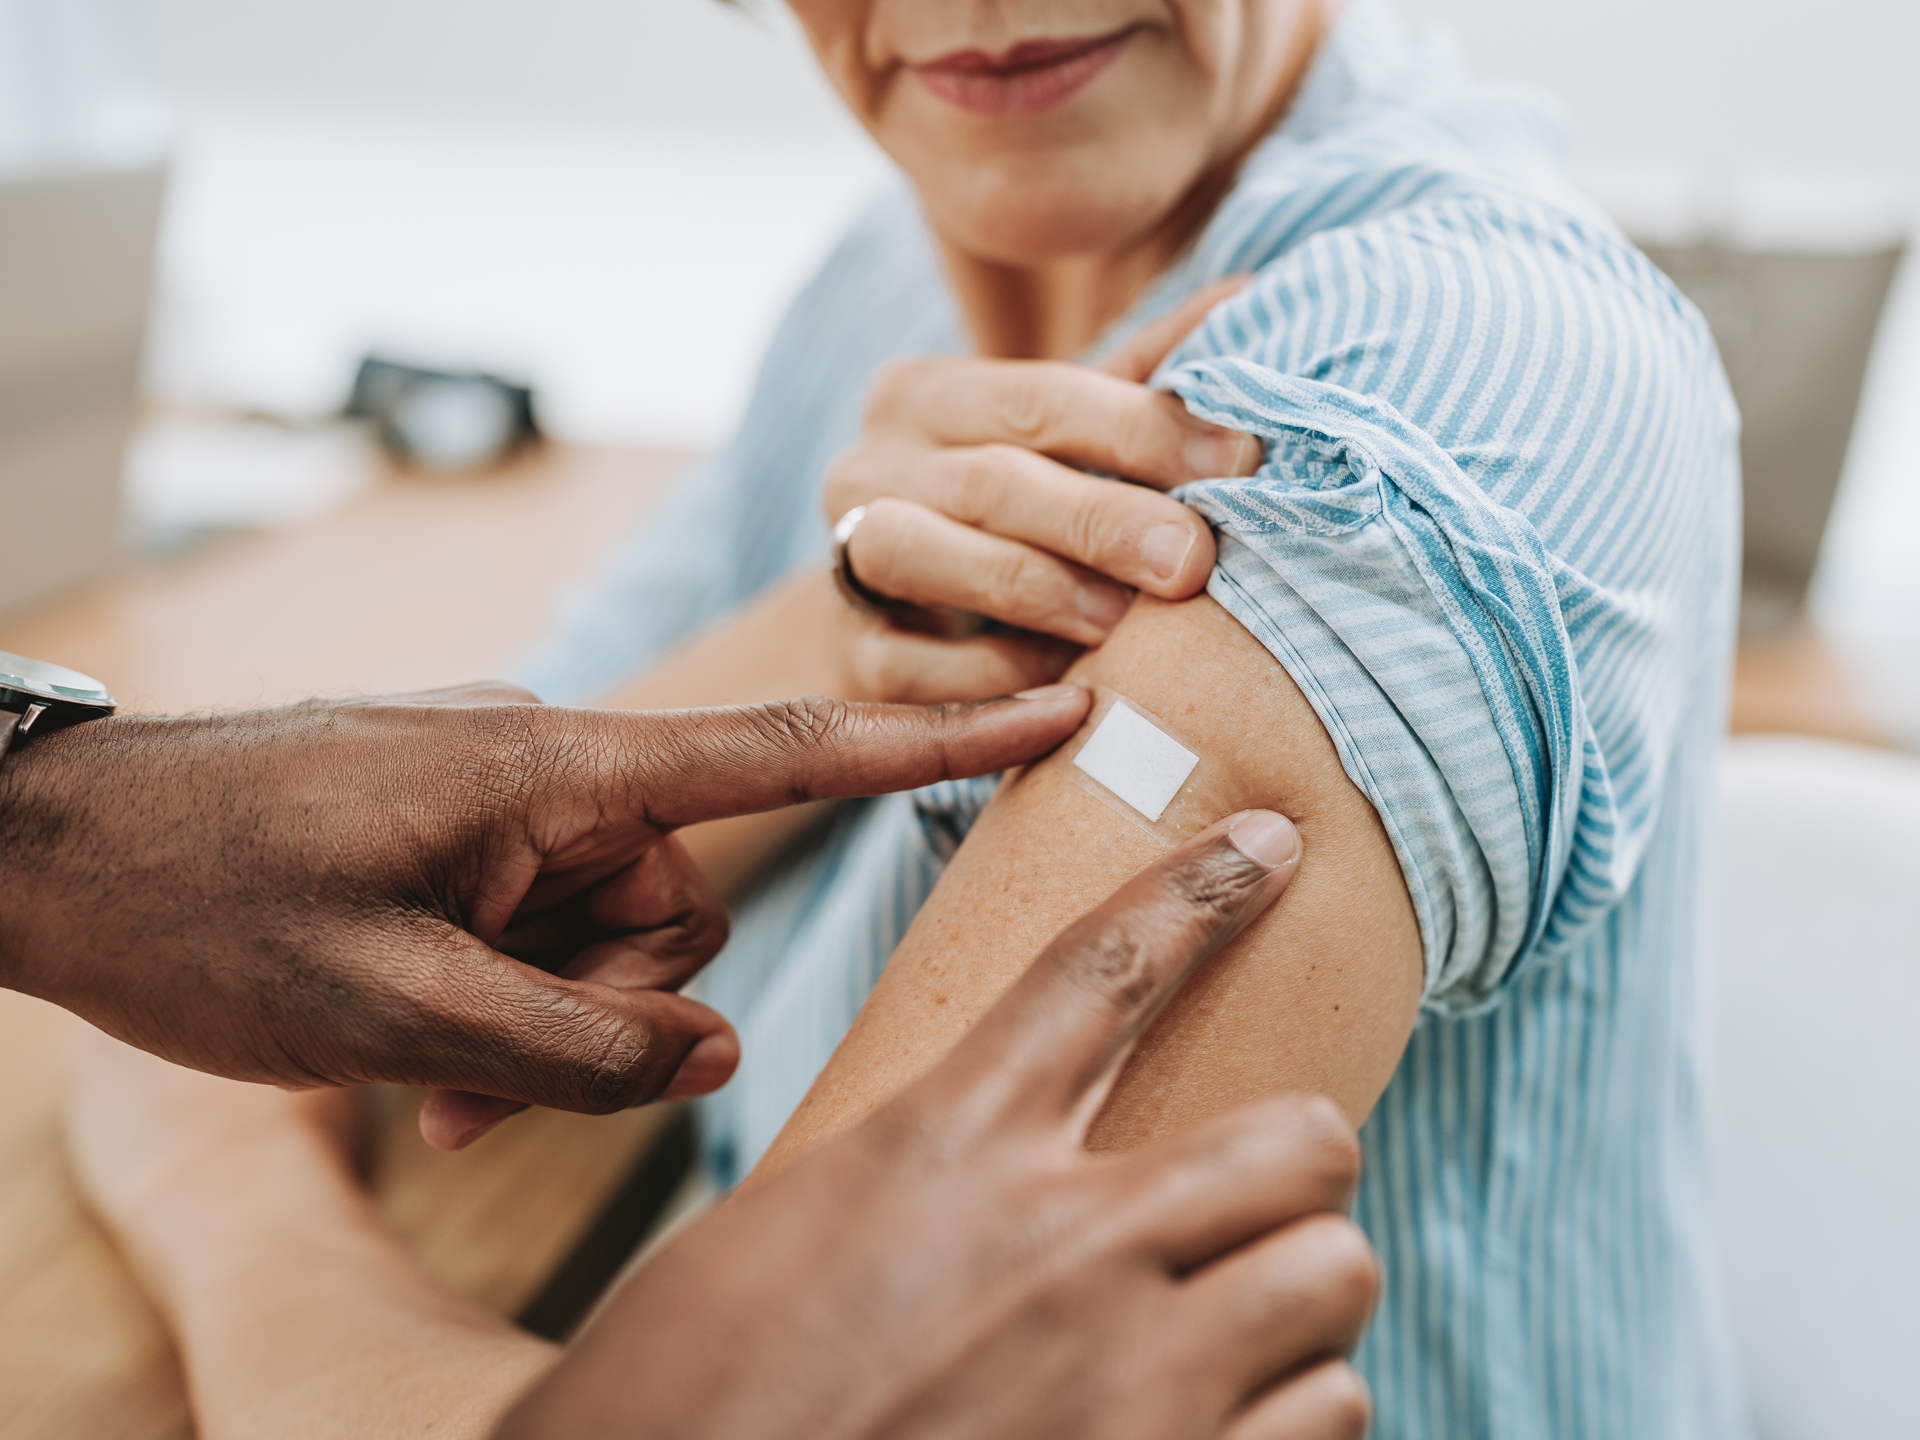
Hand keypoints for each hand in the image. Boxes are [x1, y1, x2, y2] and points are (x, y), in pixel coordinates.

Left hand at [0, 681, 1090, 1147]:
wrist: (46, 850)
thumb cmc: (199, 906)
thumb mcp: (394, 1006)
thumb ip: (577, 1039)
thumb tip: (713, 1051)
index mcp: (552, 769)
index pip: (782, 749)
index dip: (933, 738)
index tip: (1056, 707)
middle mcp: (545, 766)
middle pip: (676, 902)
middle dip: (607, 1010)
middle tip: (481, 1085)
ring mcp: (500, 795)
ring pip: (605, 932)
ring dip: (541, 1023)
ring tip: (426, 1085)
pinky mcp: (460, 826)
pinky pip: (536, 921)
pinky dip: (503, 999)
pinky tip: (418, 1062)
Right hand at [500, 811, 1375, 1439]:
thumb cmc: (688, 1399)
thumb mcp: (775, 1237)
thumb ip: (910, 1179)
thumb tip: (993, 1162)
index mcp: (948, 1151)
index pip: (1107, 968)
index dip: (1202, 888)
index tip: (1271, 846)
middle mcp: (1064, 1246)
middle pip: (1299, 1136)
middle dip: (1297, 1164)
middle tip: (1249, 1204)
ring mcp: (1135, 1381)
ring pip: (1334, 1280)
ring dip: (1297, 1304)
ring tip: (1235, 1331)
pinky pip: (1329, 1418)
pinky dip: (1293, 1417)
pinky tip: (1226, 1426)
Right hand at [822, 277, 1260, 704]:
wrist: (903, 618)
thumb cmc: (1013, 514)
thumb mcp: (1071, 440)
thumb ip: (1144, 378)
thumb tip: (1252, 295)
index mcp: (924, 394)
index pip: (1041, 396)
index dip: (1143, 428)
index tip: (1242, 460)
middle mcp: (866, 465)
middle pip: (988, 480)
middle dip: (1099, 520)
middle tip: (1192, 559)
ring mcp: (843, 557)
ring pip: (916, 554)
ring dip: (1032, 588)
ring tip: (1123, 622)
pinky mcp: (849, 654)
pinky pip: (909, 666)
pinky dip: (990, 678)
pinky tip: (1067, 691)